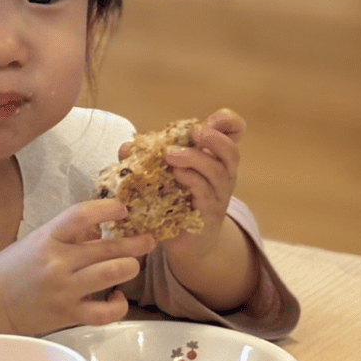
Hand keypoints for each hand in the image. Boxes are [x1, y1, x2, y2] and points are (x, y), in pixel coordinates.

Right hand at [0, 200, 155, 336]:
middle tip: (148, 239)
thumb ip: (69, 233)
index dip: (107, 208)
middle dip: (135, 241)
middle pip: (107, 247)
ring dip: (130, 267)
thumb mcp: (38, 239)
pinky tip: (118, 295)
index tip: (124, 209)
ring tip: (133, 264)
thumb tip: (101, 228)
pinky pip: (106, 311)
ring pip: (112, 273)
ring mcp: (65, 290)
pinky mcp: (70, 315)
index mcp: (48, 238)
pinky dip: (118, 304)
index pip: (81, 215)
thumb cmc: (14, 270)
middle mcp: (58, 263)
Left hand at [158, 108, 244, 262]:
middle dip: (214, 138)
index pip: (235, 132)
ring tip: (170, 155)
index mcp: (216, 158)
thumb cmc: (179, 201)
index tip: (213, 119)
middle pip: (230, 151)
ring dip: (195, 159)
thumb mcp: (167, 174)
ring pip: (217, 172)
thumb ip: (149, 158)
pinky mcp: (209, 215)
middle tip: (194, 132)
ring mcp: (219, 195)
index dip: (229, 122)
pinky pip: (205, 194)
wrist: (188, 242)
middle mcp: (223, 174)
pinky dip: (191, 181)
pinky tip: (176, 176)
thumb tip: (126, 147)